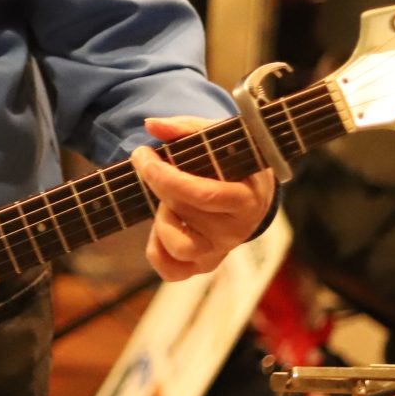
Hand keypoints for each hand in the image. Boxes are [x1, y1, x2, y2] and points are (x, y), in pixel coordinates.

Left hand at [130, 116, 276, 279]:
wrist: (251, 192)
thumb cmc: (230, 160)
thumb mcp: (216, 137)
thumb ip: (184, 128)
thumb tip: (151, 124)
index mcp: (246, 197)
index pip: (203, 194)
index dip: (166, 176)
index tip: (143, 154)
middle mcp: (237, 230)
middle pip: (186, 213)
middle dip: (159, 184)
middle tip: (150, 165)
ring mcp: (220, 250)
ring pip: (179, 246)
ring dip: (162, 220)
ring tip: (168, 201)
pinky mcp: (205, 264)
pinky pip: (172, 271)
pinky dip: (157, 252)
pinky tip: (161, 226)